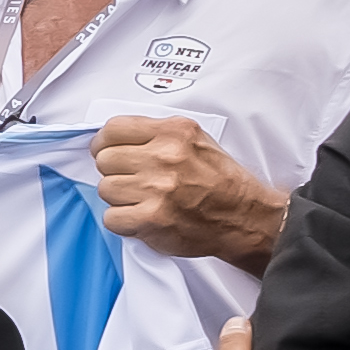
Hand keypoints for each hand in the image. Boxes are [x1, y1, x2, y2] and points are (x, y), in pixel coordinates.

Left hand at [95, 113, 290, 268]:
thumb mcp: (195, 140)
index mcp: (174, 132)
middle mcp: (165, 157)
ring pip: (105, 189)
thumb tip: (115, 137)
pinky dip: (123, 222)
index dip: (104, 142)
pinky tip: (143, 217)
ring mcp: (158, 188)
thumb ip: (157, 134)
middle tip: (133, 180)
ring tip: (143, 200)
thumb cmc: (221, 181)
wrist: (244, 216)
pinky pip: (111, 218)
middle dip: (114, 171)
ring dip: (119, 198)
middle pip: (105, 160)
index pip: (113, 128)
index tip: (107, 151)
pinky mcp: (153, 218)